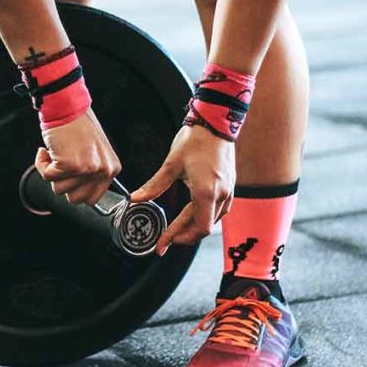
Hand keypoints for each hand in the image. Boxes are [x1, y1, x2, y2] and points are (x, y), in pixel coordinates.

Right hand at [35, 108, 121, 205]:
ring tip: (57, 153)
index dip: (75, 190)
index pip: (92, 199)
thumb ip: (92, 173)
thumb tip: (79, 193)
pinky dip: (42, 164)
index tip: (70, 177)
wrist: (67, 106)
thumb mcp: (95, 152)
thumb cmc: (77, 124)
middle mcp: (102, 170)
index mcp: (112, 169)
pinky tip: (47, 150)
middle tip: (62, 164)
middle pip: (75, 199)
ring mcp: (86, 169)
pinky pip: (46, 176)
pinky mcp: (68, 164)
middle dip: (63, 183)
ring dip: (52, 172)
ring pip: (59, 189)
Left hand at [131, 125, 235, 254]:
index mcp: (206, 192)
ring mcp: (229, 191)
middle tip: (166, 239)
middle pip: (203, 228)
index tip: (162, 244)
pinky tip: (193, 215)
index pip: (196, 227)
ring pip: (213, 221)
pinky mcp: (230, 186)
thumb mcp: (171, 164)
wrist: (217, 122)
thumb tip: (135, 199)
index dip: (178, 238)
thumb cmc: (196, 140)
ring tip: (176, 230)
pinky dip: (204, 217)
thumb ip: (154, 185)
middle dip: (183, 236)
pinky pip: (219, 211)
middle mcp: (221, 195)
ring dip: (194, 228)